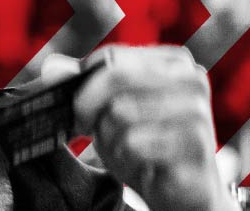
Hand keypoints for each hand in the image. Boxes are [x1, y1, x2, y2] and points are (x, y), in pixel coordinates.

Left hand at [42, 46, 234, 210]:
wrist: (183, 192)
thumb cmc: (145, 144)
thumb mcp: (110, 110)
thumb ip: (82, 85)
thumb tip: (51, 67)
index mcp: (174, 62)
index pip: (112, 57)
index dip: (84, 82)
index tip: (76, 106)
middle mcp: (192, 80)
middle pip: (116, 77)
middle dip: (91, 106)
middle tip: (88, 127)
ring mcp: (198, 112)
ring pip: (121, 112)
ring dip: (110, 138)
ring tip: (126, 150)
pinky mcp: (196, 147)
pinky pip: (134, 144)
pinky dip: (126, 158)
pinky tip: (142, 166)